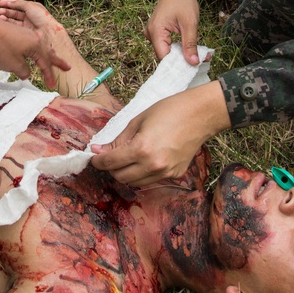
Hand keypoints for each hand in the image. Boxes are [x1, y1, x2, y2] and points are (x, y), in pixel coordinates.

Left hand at [0, 0, 85, 74]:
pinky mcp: (16, 34)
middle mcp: (34, 38)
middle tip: (68, 67)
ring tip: (54, 60)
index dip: (49, 76)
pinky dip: (35, 52)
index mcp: (36, 46)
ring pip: (39, 48)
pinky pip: (30, 45)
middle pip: (48, 53)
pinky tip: (33, 54)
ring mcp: (25, 34)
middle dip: (57, 61)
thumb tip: (26, 72)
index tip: (52, 86)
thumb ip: (24, 71)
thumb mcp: (13, 65)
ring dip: (46, 56)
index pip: (45, 64)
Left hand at [90, 82, 228, 186]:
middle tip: (109, 155)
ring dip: (126, 172)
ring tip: (127, 156)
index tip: (93, 156)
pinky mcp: (175, 175)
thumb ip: (118, 140)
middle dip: (111, 167)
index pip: (111, 162)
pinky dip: (142, 172)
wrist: (200, 114)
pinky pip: (151, 179)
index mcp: (141, 149)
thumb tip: (99, 150)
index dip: (98, 161)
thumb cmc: (169, 111)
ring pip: (135, 182)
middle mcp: (153, 165)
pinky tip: (145, 158)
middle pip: (121, 177)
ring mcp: (165, 173)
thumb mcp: (138, 120)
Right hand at [145, 0, 204, 64]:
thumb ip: (190, 44)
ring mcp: (153, 32)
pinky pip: (167, 44)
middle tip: (202, 60)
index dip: (178, 65)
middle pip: (165, 55)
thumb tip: (193, 63)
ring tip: (200, 55)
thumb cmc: (183, 0)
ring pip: (167, 50)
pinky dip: (179, 47)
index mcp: (155, 31)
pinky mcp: (158, 31)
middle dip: (183, 59)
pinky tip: (191, 48)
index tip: (194, 68)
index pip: (164, 57)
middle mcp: (150, 33)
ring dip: (182, 54)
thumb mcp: (190, 23)